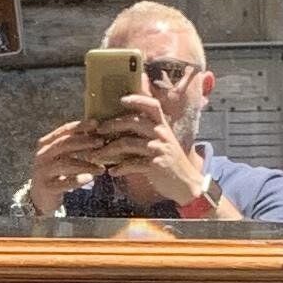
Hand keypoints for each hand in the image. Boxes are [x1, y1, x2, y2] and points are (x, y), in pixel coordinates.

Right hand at [24, 119, 101, 216]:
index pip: (63, 131)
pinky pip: (63, 183)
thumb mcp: (63, 156)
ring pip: (65, 163)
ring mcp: (42, 171)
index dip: (80, 126)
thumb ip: (75, 145)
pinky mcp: (46, 187)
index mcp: (46, 144)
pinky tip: (90, 179)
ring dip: (85, 164)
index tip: (96, 123)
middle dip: (84, 142)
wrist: (40, 197)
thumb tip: (98, 132)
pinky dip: (77, 180)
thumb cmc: (56, 173)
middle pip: (64, 144)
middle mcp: (42, 155)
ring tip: (102, 168)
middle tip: (101, 142)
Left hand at [99, 89, 210, 208]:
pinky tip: (112, 172)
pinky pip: (132, 164)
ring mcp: (158, 149)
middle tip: (98, 130)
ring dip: (108, 150)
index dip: (137, 99)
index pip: (152, 105)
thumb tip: (123, 124)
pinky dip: (119, 168)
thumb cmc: (169, 161)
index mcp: (162, 126)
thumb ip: (147, 132)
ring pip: (128, 143)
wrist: (186, 183)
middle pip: (133, 122)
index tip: (121, 100)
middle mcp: (161, 134)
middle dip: (112, 124)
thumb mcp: (162, 142)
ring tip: (96, 156)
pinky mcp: (155, 165)